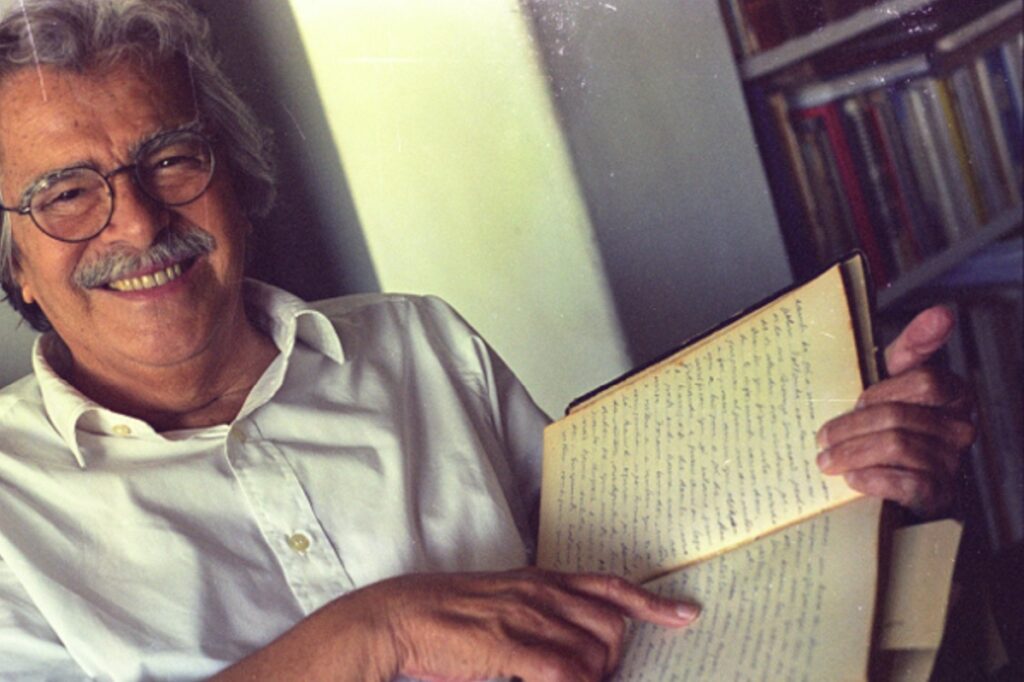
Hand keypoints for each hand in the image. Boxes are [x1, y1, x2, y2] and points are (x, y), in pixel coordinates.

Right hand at [215, 567, 698, 681]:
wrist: (395, 617)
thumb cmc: (445, 616)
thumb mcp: (499, 604)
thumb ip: (537, 617)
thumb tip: (569, 644)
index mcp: (539, 579)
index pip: (608, 585)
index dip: (651, 603)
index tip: (686, 615)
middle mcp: (539, 591)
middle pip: (610, 624)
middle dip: (615, 656)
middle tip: (597, 676)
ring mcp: (525, 616)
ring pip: (592, 651)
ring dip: (594, 675)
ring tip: (574, 680)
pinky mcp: (507, 644)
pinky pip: (564, 672)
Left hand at [816, 306, 974, 517]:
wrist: (891, 470)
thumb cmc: (889, 415)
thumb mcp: (894, 377)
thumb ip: (914, 344)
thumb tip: (942, 313)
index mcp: (954, 393)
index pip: (924, 381)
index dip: (881, 392)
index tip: (855, 400)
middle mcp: (960, 427)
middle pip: (901, 417)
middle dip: (852, 427)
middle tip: (822, 437)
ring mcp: (952, 461)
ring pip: (898, 448)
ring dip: (852, 454)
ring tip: (827, 460)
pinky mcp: (939, 493)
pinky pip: (907, 484)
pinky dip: (873, 479)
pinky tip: (853, 477)